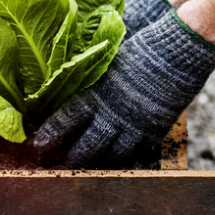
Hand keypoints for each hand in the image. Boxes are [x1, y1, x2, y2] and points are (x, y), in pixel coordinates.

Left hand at [34, 11, 214, 167]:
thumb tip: (67, 72)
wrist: (178, 49)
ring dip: (98, 165)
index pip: (64, 121)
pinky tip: (122, 165)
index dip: (50, 135)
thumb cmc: (140, 43)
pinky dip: (128, 161)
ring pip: (111, 156)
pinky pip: (138, 154)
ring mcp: (134, 126)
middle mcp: (111, 114)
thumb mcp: (106, 54)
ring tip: (89, 171)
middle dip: (71, 159)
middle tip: (61, 167)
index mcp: (95, 94)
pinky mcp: (155, 130)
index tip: (37, 145)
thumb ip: (88, 69)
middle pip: (85, 146)